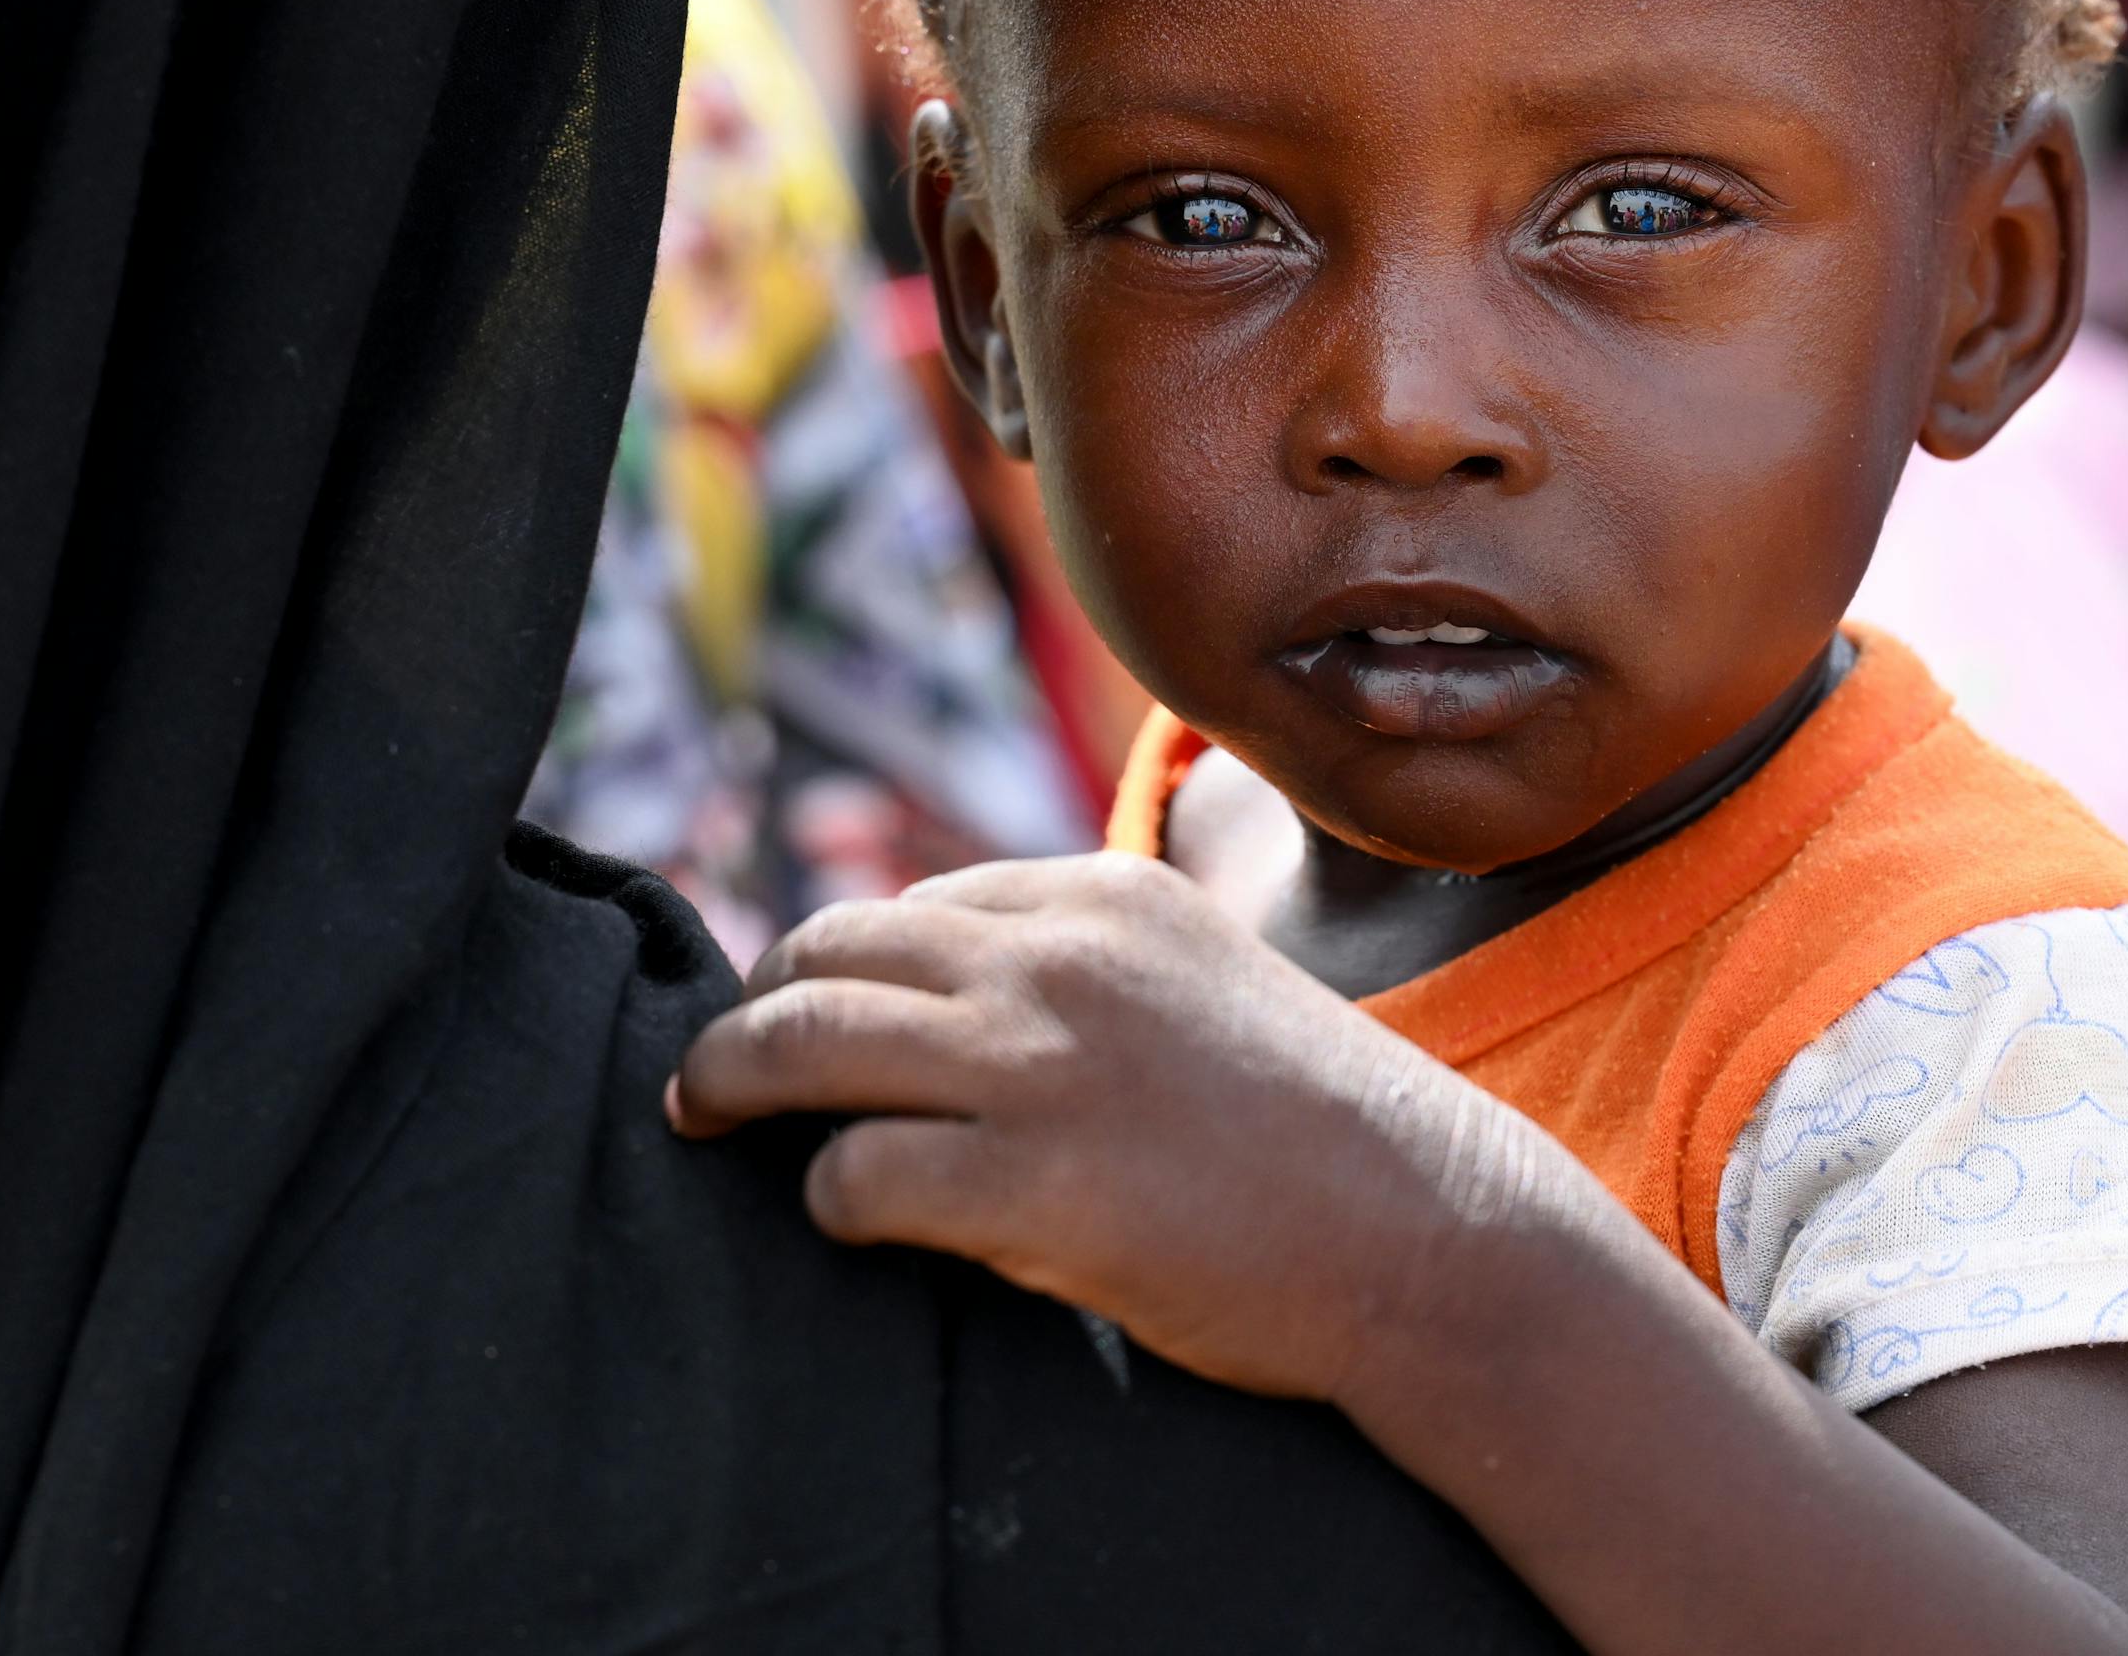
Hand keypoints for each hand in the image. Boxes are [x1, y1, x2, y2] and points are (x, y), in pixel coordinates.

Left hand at [667, 853, 1575, 1404]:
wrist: (1428, 1231)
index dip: (840, 956)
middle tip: (714, 1061)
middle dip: (755, 1004)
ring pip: (806, 1043)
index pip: (914, 905)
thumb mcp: (1208, 978)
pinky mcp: (1029, 1188)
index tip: (802, 1000)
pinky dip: (825, 1196)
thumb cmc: (1325, 1128)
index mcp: (1101, 896)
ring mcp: (1039, 1069)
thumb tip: (962, 979)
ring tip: (700, 1112)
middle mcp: (1057, 959)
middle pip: (831, 952)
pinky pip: (855, 1176)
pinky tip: (840, 1216)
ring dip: (731, 1080)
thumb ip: (1094, 964)